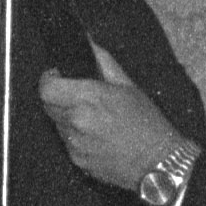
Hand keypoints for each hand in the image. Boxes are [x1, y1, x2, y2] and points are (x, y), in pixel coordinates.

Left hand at [39, 68, 185, 198]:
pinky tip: (99, 137)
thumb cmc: (148, 125)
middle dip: (58, 98)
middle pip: (48, 105)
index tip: (57, 77)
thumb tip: (87, 43)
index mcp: (89, 98)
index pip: (47, 87)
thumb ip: (103, 61)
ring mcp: (75, 143)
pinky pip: (68, 143)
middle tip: (79, 97)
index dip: (49, 80)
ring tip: (95, 120)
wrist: (159, 163)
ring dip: (68, 118)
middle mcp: (77, 121)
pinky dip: (77, 137)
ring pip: (58, 124)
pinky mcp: (77, 160)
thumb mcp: (128, 85)